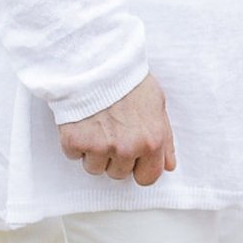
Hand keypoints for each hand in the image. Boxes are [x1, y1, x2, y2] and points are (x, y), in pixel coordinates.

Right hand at [58, 72, 176, 185]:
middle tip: (112, 132)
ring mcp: (100, 147)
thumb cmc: (129, 81)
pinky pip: (73, 155)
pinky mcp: (75, 142)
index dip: (138, 168)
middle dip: (114, 157)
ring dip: (93, 152)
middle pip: (118, 174)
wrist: (96, 63)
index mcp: (152, 141)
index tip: (132, 159)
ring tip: (97, 126)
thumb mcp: (158, 105)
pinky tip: (82, 122)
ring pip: (94, 168)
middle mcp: (127, 148)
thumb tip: (169, 165)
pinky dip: (75, 142)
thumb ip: (165, 139)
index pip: (147, 178)